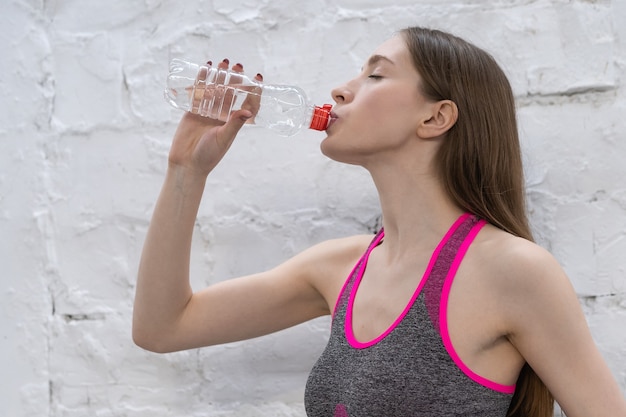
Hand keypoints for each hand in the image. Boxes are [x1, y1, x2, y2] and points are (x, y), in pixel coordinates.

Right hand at [168, 59, 262, 175]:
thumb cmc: (208, 155)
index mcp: (233, 123)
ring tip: (223, 62)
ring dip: (219, 76)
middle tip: (238, 65)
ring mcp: (207, 112)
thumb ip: (234, 124)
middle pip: (231, 93)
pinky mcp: (193, 111)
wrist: (187, 164)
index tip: (257, 78)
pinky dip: (201, 80)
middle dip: (235, 79)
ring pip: (215, 90)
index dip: (253, 91)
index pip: (246, 103)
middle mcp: (222, 116)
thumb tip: (248, 110)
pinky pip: (198, 93)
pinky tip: (205, 68)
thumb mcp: (224, 138)